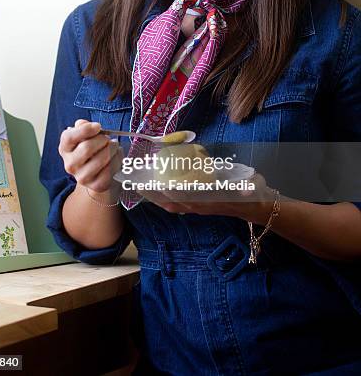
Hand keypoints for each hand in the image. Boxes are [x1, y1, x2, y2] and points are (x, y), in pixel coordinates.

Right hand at [58, 119, 122, 194]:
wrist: (95, 174)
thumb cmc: (91, 150)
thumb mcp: (84, 136)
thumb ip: (83, 127)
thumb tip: (82, 123)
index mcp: (65, 149)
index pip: (68, 137)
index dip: (85, 129)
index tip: (98, 126)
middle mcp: (70, 165)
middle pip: (87, 147)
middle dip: (102, 140)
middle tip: (108, 139)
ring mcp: (82, 177)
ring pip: (102, 158)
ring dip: (112, 148)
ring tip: (113, 146)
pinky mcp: (97, 185)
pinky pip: (112, 168)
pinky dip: (117, 159)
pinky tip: (115, 157)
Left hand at [138, 172, 275, 223]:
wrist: (254, 207)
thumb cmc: (253, 193)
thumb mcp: (253, 188)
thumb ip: (250, 188)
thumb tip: (248, 189)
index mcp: (212, 201)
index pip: (189, 198)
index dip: (175, 193)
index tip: (160, 185)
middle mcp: (201, 206)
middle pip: (173, 202)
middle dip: (156, 195)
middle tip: (138, 183)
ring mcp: (197, 207)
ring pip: (172, 204)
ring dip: (156, 197)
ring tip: (141, 186)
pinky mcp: (196, 206)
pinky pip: (175, 204)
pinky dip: (163, 198)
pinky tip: (155, 191)